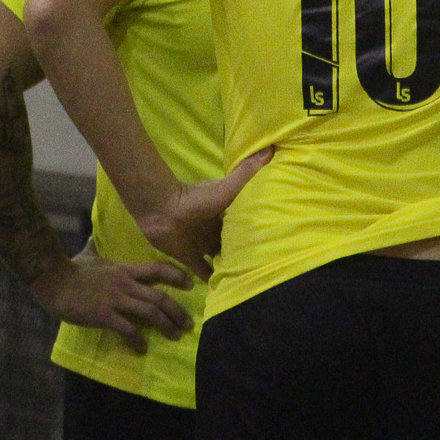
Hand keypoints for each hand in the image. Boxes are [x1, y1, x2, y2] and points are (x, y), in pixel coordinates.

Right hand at [32, 249, 192, 351]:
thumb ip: (95, 246)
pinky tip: (142, 348)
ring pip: (149, 312)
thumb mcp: (88, 254)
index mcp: (124, 271)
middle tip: (189, 324)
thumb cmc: (71, 269)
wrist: (53, 281)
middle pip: (159, 297)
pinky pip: (127, 328)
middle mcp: (125, 284)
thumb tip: (93, 235)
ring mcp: (115, 299)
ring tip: (175, 336)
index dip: (176, 275)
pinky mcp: (104, 314)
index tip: (191, 284)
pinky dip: (138, 339)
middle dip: (177, 312)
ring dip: (166, 325)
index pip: (157, 269)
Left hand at [134, 147, 274, 280]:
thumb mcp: (227, 188)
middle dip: (245, 252)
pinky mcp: (190, 258)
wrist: (162, 210)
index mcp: (226, 214)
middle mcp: (216, 230)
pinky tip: (225, 291)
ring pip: (221, 258)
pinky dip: (211, 281)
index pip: (245, 224)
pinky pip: (203, 272)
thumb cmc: (196, 199)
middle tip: (265, 267)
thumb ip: (246, 172)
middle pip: (234, 242)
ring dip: (231, 267)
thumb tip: (272, 148)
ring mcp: (203, 245)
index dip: (257, 231)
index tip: (276, 241)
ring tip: (248, 281)